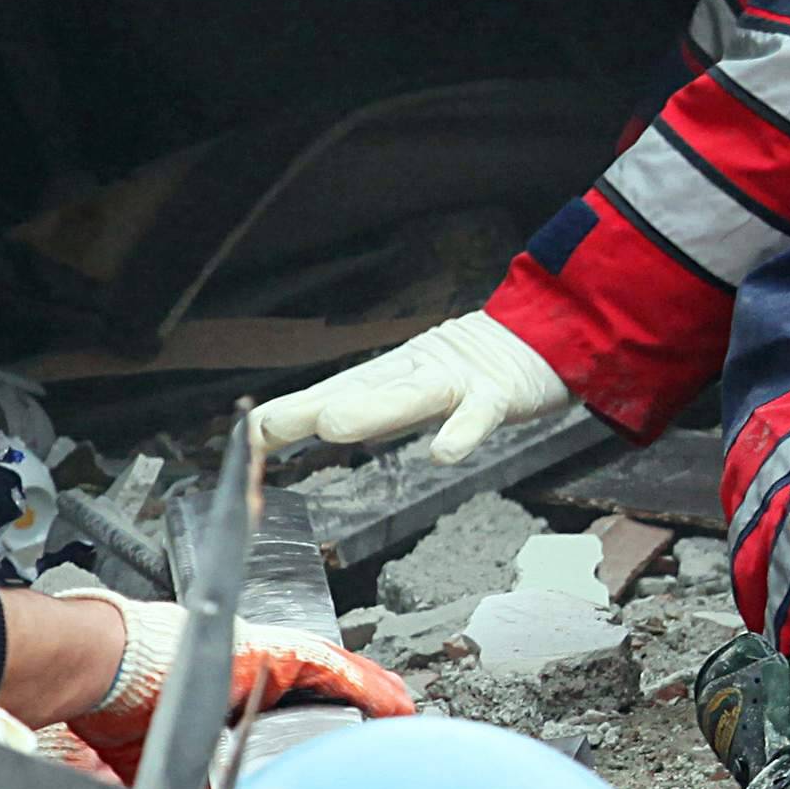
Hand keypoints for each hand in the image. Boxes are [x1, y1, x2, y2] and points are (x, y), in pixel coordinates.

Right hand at [69, 602, 417, 760]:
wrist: (97, 672)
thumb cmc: (113, 707)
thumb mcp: (162, 766)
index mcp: (221, 693)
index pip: (285, 706)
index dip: (321, 718)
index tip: (348, 736)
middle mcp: (245, 669)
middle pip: (316, 684)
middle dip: (356, 699)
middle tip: (392, 715)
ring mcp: (257, 655)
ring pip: (328, 670)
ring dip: (367, 689)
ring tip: (401, 705)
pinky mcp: (265, 650)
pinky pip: (326, 665)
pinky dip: (358, 680)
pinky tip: (387, 697)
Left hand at [250, 314, 568, 472]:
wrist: (544, 334)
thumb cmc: (476, 369)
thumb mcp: (411, 388)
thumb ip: (366, 408)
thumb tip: (307, 423)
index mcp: (386, 377)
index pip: (321, 397)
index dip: (283, 423)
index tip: (244, 453)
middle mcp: (411, 373)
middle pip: (354, 390)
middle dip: (306, 409)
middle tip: (262, 429)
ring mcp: (455, 381)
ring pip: (410, 395)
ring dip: (371, 409)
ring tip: (333, 424)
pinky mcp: (499, 393)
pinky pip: (480, 415)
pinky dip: (462, 432)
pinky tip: (443, 454)